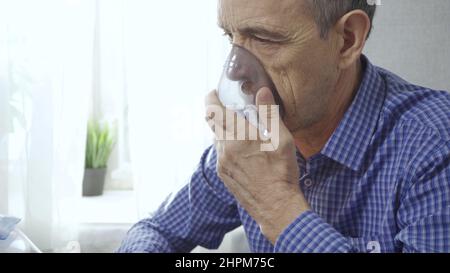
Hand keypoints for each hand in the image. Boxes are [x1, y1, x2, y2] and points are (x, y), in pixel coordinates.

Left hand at [205, 88, 310, 243]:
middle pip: (211, 123)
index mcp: (239, 136)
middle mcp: (225, 148)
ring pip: (216, 138)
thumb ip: (269, 113)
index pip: (215, 111)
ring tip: (236, 126)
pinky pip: (219, 152)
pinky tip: (239, 146)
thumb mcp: (282, 139)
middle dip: (215, 111)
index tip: (214, 92)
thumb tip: (261, 91)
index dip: (211, 99)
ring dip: (221, 128)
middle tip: (224, 105)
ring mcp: (222, 162)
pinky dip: (225, 143)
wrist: (276, 206)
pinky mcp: (223, 173)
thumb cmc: (282, 172)